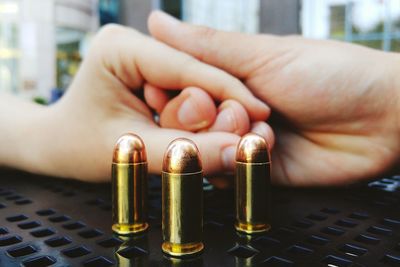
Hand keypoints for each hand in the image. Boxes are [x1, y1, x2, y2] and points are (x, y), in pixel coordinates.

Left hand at [2, 24, 272, 181]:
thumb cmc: (79, 147)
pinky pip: (189, 91)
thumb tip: (237, 154)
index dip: (228, 92)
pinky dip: (203, 115)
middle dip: (220, 106)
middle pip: (196, 74)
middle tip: (238, 137)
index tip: (262, 113)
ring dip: (215, 113)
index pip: (187, 68)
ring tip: (228, 139)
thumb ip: (185, 153)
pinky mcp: (152, 72)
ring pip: (197, 83)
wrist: (57, 145)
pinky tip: (212, 133)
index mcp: (121, 48)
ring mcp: (144, 56)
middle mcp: (135, 44)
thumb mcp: (132, 151)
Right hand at [148, 11, 399, 185]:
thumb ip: (207, 46)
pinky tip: (264, 150)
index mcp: (226, 78)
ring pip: (203, 152)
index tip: (166, 94)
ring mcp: (242, 141)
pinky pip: (229, 175)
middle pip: (184, 125)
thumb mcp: (263, 54)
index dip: (170, 94)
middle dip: (203, 119)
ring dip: (225, 142)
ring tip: (263, 130)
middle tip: (236, 111)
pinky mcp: (257, 170)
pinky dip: (238, 165)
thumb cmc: (329, 74)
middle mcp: (229, 110)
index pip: (177, 89)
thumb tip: (156, 21)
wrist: (381, 119)